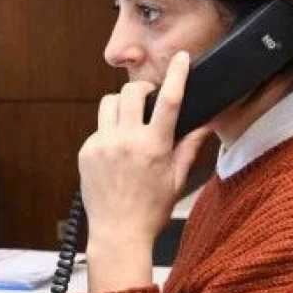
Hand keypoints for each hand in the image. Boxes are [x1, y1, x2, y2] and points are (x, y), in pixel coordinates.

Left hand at [79, 51, 210, 292]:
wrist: (117, 234)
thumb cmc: (151, 211)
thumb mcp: (177, 180)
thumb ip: (189, 148)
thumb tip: (206, 125)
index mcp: (153, 147)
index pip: (169, 101)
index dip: (177, 75)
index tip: (181, 58)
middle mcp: (126, 141)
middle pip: (131, 92)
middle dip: (142, 90)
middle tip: (149, 101)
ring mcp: (102, 145)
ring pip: (109, 103)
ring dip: (122, 105)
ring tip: (130, 122)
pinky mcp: (86, 152)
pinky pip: (98, 128)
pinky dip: (109, 132)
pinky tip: (116, 152)